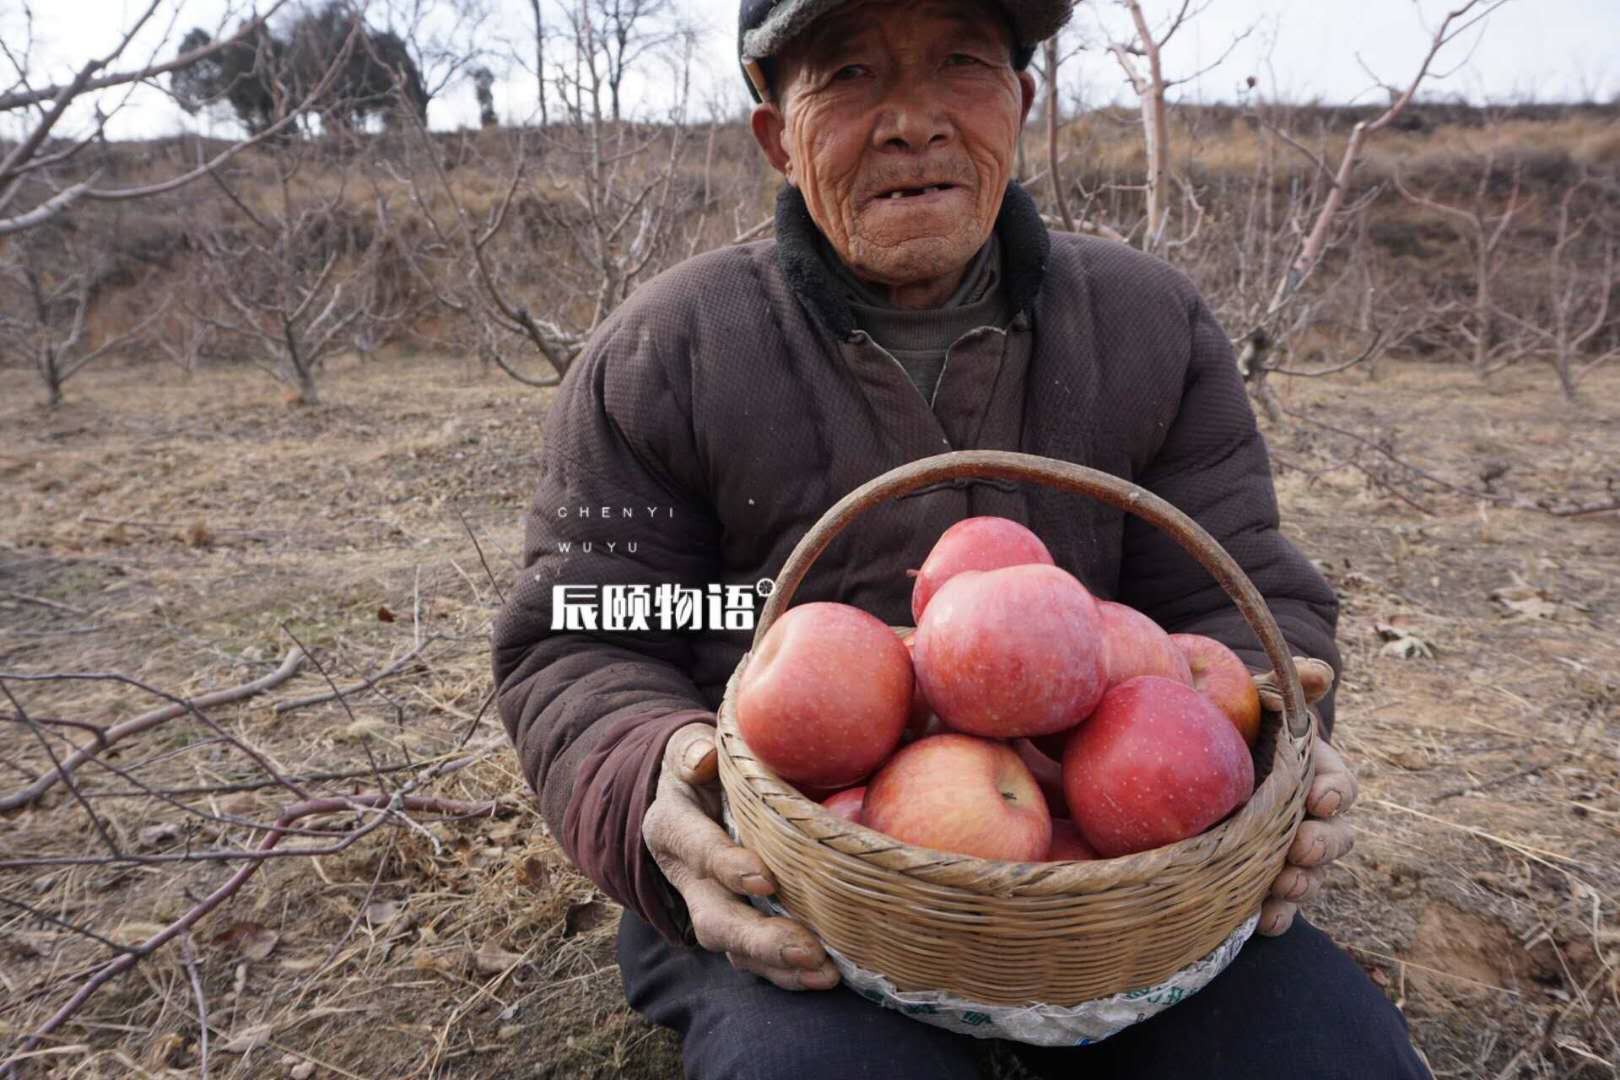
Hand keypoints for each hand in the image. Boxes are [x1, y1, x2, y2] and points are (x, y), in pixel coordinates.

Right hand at [642, 722, 840, 989]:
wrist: (689, 795)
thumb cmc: (701, 766)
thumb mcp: (687, 747)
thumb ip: (691, 751)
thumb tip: (702, 758)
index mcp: (672, 828)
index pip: (696, 849)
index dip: (725, 866)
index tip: (764, 879)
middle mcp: (686, 877)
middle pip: (715, 918)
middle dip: (758, 939)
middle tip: (805, 948)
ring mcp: (710, 906)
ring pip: (735, 947)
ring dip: (778, 965)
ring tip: (823, 973)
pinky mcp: (736, 923)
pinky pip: (755, 957)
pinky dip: (787, 972)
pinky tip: (825, 977)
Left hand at [1255, 658, 1358, 936]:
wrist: (1202, 755)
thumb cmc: (1237, 723)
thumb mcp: (1256, 699)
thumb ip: (1285, 685)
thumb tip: (1319, 672)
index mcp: (1315, 774)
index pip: (1340, 785)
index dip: (1334, 793)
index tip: (1319, 798)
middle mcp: (1310, 819)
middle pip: (1335, 839)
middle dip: (1323, 846)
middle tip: (1302, 848)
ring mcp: (1289, 853)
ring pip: (1311, 876)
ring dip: (1302, 884)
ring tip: (1282, 886)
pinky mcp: (1263, 881)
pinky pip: (1280, 906)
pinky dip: (1277, 915)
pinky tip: (1262, 921)